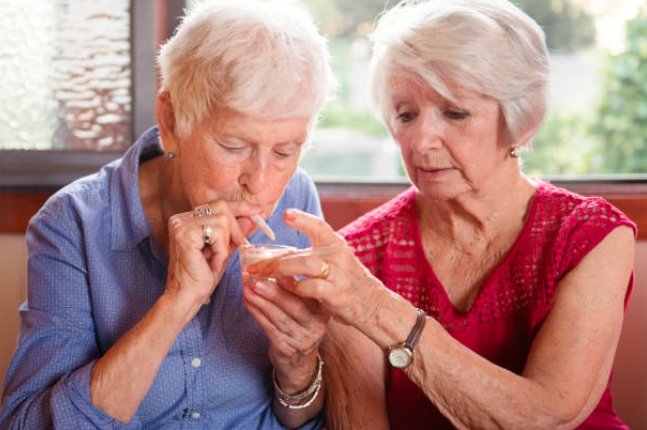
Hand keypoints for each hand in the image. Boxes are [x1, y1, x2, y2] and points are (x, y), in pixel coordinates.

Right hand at [165, 200, 253, 305]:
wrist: (187, 297)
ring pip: (222, 220)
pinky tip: (213, 263)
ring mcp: (180, 225)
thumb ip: (234, 232)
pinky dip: (221, 250)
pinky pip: (217, 233)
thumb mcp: (223, 249)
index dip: (240, 207)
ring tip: (218, 259)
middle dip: (236, 227)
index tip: (258, 210)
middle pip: (221, 207)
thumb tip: (251, 214)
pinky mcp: (185, 235)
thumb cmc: (202, 277)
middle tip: (239, 244)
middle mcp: (180, 219)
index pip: (217, 205)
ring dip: (226, 243)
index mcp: (186, 219)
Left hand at [243, 276, 329, 392]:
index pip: (309, 293)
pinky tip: (248, 303)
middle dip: (274, 291)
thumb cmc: (298, 325)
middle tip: (256, 279)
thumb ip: (296, 288)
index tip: (276, 267)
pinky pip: (270, 329)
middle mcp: (317, 325)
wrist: (298, 362)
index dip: (292, 280)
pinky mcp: (288, 349)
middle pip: (295, 305)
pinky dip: (257, 314)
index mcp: (323, 309)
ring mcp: (303, 339)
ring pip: (280, 317)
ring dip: (262, 302)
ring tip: (248, 289)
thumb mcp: (306, 307)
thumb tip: (274, 263)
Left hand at [248, 209, 386, 326]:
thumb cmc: (346, 281)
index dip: (303, 220)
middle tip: (253, 266)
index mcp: (336, 245)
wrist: (372, 304)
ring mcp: (338, 275)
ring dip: (281, 271)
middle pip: (301, 252)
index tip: (286, 215)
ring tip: (262, 276)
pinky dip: (296, 288)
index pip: (319, 227)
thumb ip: (312, 255)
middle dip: (274, 260)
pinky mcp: (336, 294)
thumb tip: (278, 254)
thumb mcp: (334, 261)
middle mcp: (338, 256)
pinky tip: (286, 290)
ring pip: (305, 265)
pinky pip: (311, 288)